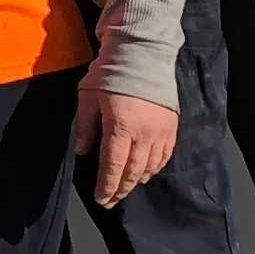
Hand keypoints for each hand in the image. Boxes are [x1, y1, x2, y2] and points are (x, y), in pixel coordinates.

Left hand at [75, 83, 176, 203]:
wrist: (142, 53)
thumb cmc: (110, 73)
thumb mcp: (88, 96)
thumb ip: (86, 126)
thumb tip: (82, 151)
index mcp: (121, 126)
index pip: (113, 165)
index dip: (107, 185)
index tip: (101, 198)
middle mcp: (144, 132)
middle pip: (133, 171)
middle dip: (121, 189)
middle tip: (111, 200)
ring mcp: (160, 130)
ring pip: (150, 166)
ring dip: (137, 180)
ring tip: (126, 188)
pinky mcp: (171, 125)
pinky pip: (165, 154)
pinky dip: (155, 167)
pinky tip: (146, 172)